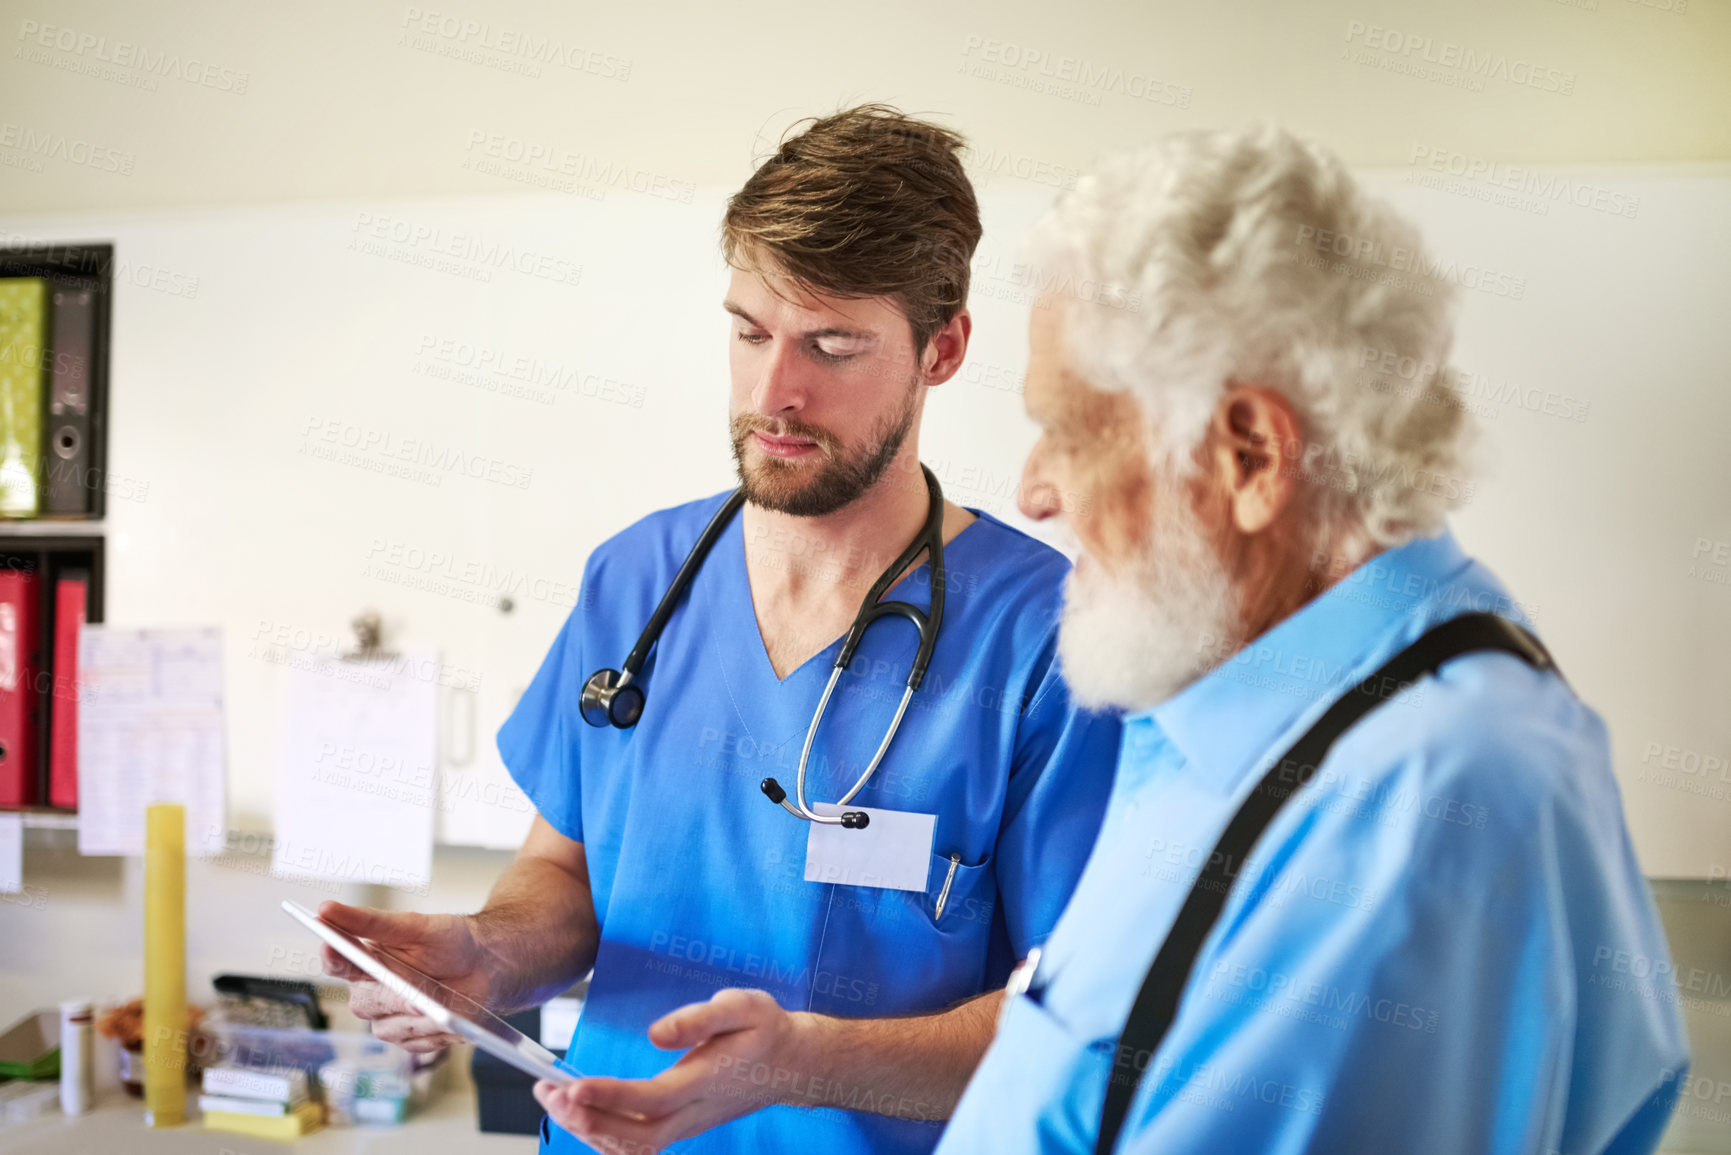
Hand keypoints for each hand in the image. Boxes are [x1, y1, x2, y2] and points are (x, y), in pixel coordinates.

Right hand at [317, 900, 490, 1053]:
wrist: (485, 966)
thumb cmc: (448, 941)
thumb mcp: (413, 925)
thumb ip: (370, 921)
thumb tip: (328, 909)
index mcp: (363, 962)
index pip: (337, 961)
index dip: (332, 956)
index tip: (331, 947)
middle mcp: (369, 993)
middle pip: (366, 1003)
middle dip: (395, 995)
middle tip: (419, 989)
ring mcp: (387, 1019)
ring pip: (391, 1028)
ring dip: (422, 1014)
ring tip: (445, 997)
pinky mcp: (410, 1039)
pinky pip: (416, 1043)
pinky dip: (437, 1030)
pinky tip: (451, 1014)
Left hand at [533, 988, 812, 1152]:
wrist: (792, 1064)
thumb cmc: (765, 1028)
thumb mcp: (743, 1005)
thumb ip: (700, 1018)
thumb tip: (655, 1033)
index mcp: (707, 1080)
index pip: (652, 1100)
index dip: (611, 1097)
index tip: (573, 1086)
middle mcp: (695, 1113)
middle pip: (636, 1137)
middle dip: (587, 1121)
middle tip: (547, 1093)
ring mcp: (689, 1125)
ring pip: (633, 1148)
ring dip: (588, 1130)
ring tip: (552, 1099)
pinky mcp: (682, 1127)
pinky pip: (637, 1145)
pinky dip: (603, 1136)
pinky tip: (580, 1113)